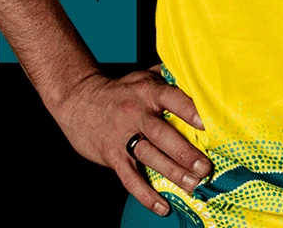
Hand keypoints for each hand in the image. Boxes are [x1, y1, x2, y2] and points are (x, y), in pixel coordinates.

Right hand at [49, 66, 209, 216]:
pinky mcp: (111, 154)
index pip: (171, 98)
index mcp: (146, 91)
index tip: (206, 124)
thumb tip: (200, 77)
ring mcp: (122, 135)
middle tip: (205, 168)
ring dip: (172, 173)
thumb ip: (168, 78)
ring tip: (192, 186)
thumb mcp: (141, 76)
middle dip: (185, 152)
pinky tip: (163, 207)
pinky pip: (129, 178)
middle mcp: (135, 112)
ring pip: (149, 156)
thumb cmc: (119, 90)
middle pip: (162, 134)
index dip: (189, 110)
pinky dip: (146, 194)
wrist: (76, 97)